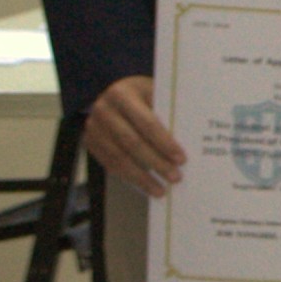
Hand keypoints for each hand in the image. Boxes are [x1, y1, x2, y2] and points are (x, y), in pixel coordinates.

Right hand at [85, 74, 186, 197]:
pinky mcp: (90, 142)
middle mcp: (103, 110)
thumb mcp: (154, 92)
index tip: (181, 159)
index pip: (146, 123)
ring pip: (119, 158)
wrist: (112, 92)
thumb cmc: (142, 94)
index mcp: (122, 94)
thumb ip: (167, 111)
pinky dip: (129, 177)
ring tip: (161, 190)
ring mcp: (93, 128)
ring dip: (141, 177)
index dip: (164, 143)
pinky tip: (145, 185)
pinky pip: (110, 164)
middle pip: (131, 142)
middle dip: (155, 162)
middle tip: (175, 177)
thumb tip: (191, 139)